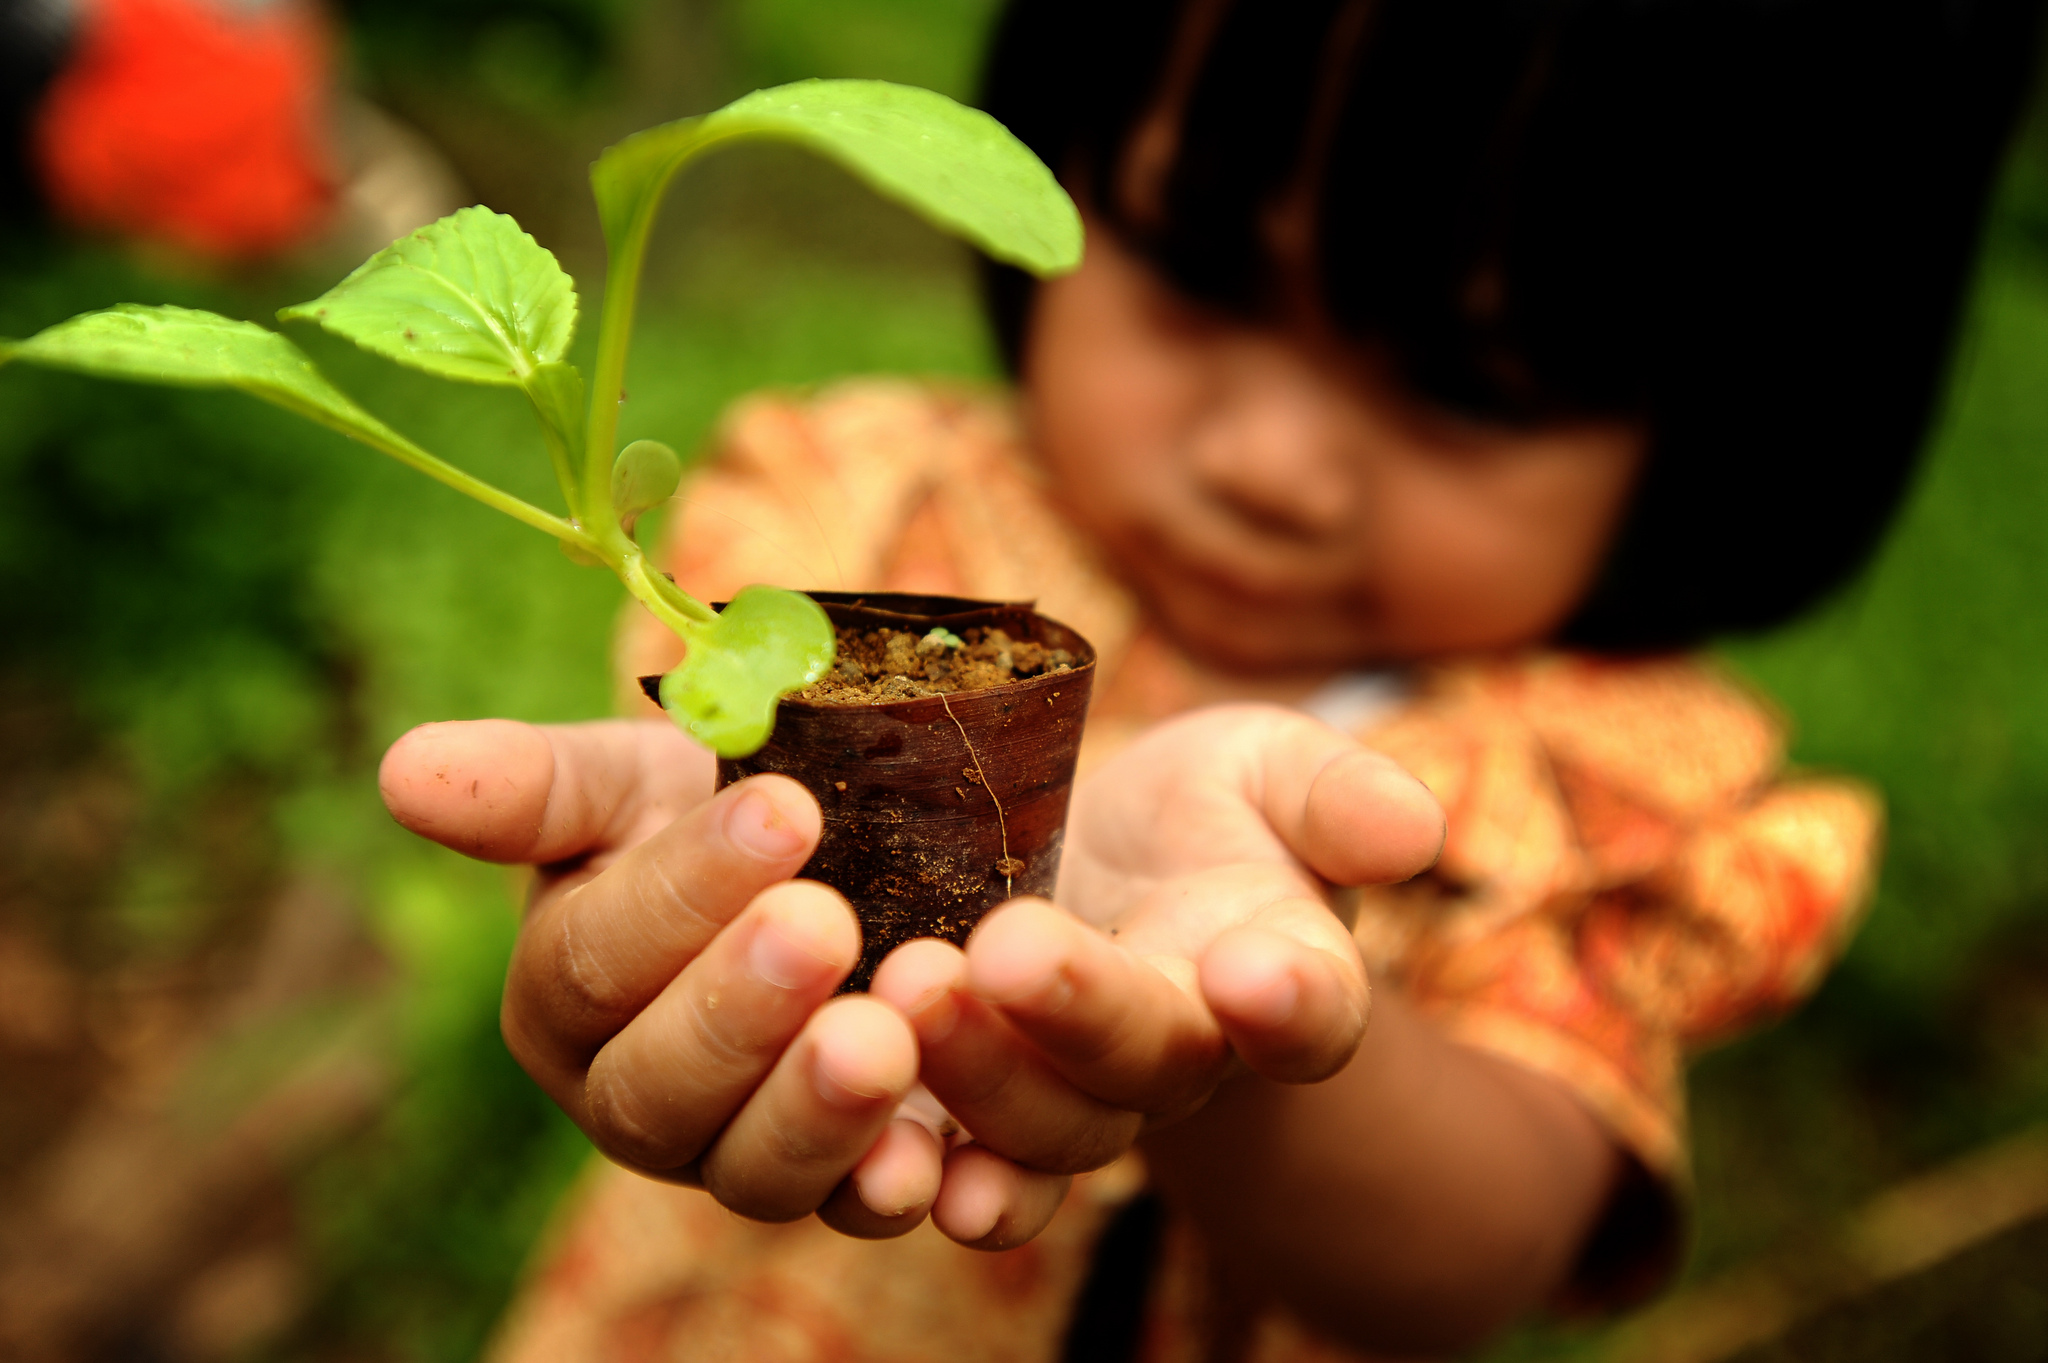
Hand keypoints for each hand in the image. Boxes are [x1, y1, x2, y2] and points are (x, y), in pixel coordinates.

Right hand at [377, 718, 939, 1234]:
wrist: (863, 855)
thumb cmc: (725, 808)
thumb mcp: (639, 778)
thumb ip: (536, 785)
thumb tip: (403, 769)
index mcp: (565, 1002)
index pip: (594, 962)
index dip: (682, 892)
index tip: (784, 809)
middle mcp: (639, 1104)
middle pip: (656, 1092)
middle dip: (737, 1009)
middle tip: (822, 923)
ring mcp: (745, 1157)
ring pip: (753, 1174)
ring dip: (817, 1111)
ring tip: (886, 1035)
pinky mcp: (856, 1182)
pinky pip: (863, 1210)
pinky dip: (897, 1187)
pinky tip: (937, 1152)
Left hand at [867, 704, 1444, 1243]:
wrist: (1101, 870)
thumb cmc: (1203, 813)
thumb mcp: (1269, 769)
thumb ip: (1336, 794)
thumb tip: (1413, 827)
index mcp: (1280, 975)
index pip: (1310, 1006)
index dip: (1293, 1002)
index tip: (1257, 970)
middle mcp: (1185, 1057)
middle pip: (1148, 1065)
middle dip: (1079, 1014)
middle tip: (1003, 948)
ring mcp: (1081, 1101)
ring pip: (1044, 1127)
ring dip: (979, 1075)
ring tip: (908, 989)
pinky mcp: (979, 1118)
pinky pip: (961, 1171)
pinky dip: (921, 1173)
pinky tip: (884, 1153)